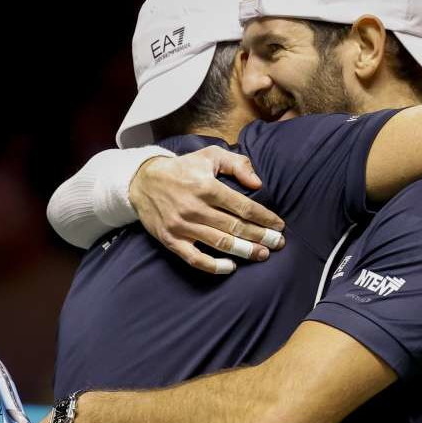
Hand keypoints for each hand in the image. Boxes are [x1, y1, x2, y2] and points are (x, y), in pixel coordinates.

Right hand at [129, 147, 285, 273]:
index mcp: (206, 186)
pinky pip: (195, 258)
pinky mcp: (171, 240)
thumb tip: (258, 183)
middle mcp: (195, 208)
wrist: (142, 181)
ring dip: (245, 251)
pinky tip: (231, 266)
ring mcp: (182, 226)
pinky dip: (214, 265)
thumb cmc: (183, 168)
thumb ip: (237, 164)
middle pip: (235, 227)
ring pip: (220, 243)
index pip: (243, 206)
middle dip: (260, 236)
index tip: (279, 225)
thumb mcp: (210, 155)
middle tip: (278, 244)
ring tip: (262, 255)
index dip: (264, 217)